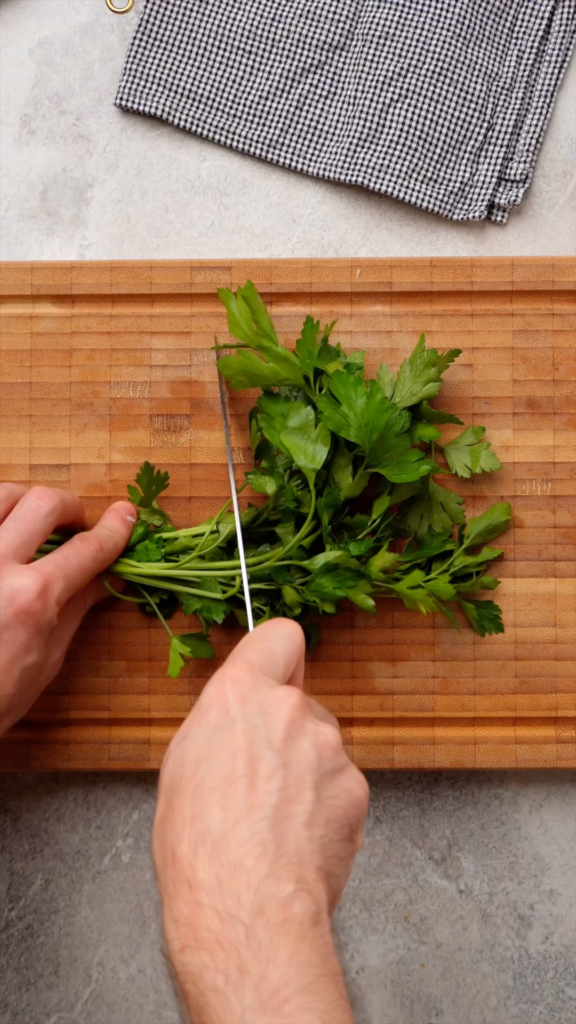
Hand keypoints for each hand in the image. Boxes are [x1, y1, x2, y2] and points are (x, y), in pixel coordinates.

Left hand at [0, 484, 134, 733]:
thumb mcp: (45, 660)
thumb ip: (75, 609)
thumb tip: (105, 578)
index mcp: (32, 598)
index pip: (88, 548)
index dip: (115, 529)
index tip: (125, 515)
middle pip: (44, 503)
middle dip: (70, 508)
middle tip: (75, 526)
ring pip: (2, 495)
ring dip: (25, 503)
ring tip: (32, 526)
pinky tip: (4, 539)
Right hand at [153, 618, 368, 1023]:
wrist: (246, 904)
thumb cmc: (199, 844)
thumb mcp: (183, 765)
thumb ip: (224, 725)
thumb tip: (240, 726)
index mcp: (241, 694)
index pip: (280, 635)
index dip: (277, 656)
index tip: (273, 676)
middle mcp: (291, 709)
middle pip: (298, 702)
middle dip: (285, 732)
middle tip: (257, 780)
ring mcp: (330, 748)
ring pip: (321, 748)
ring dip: (306, 773)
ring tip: (274, 822)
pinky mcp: (357, 787)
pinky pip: (339, 786)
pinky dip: (325, 808)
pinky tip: (298, 841)